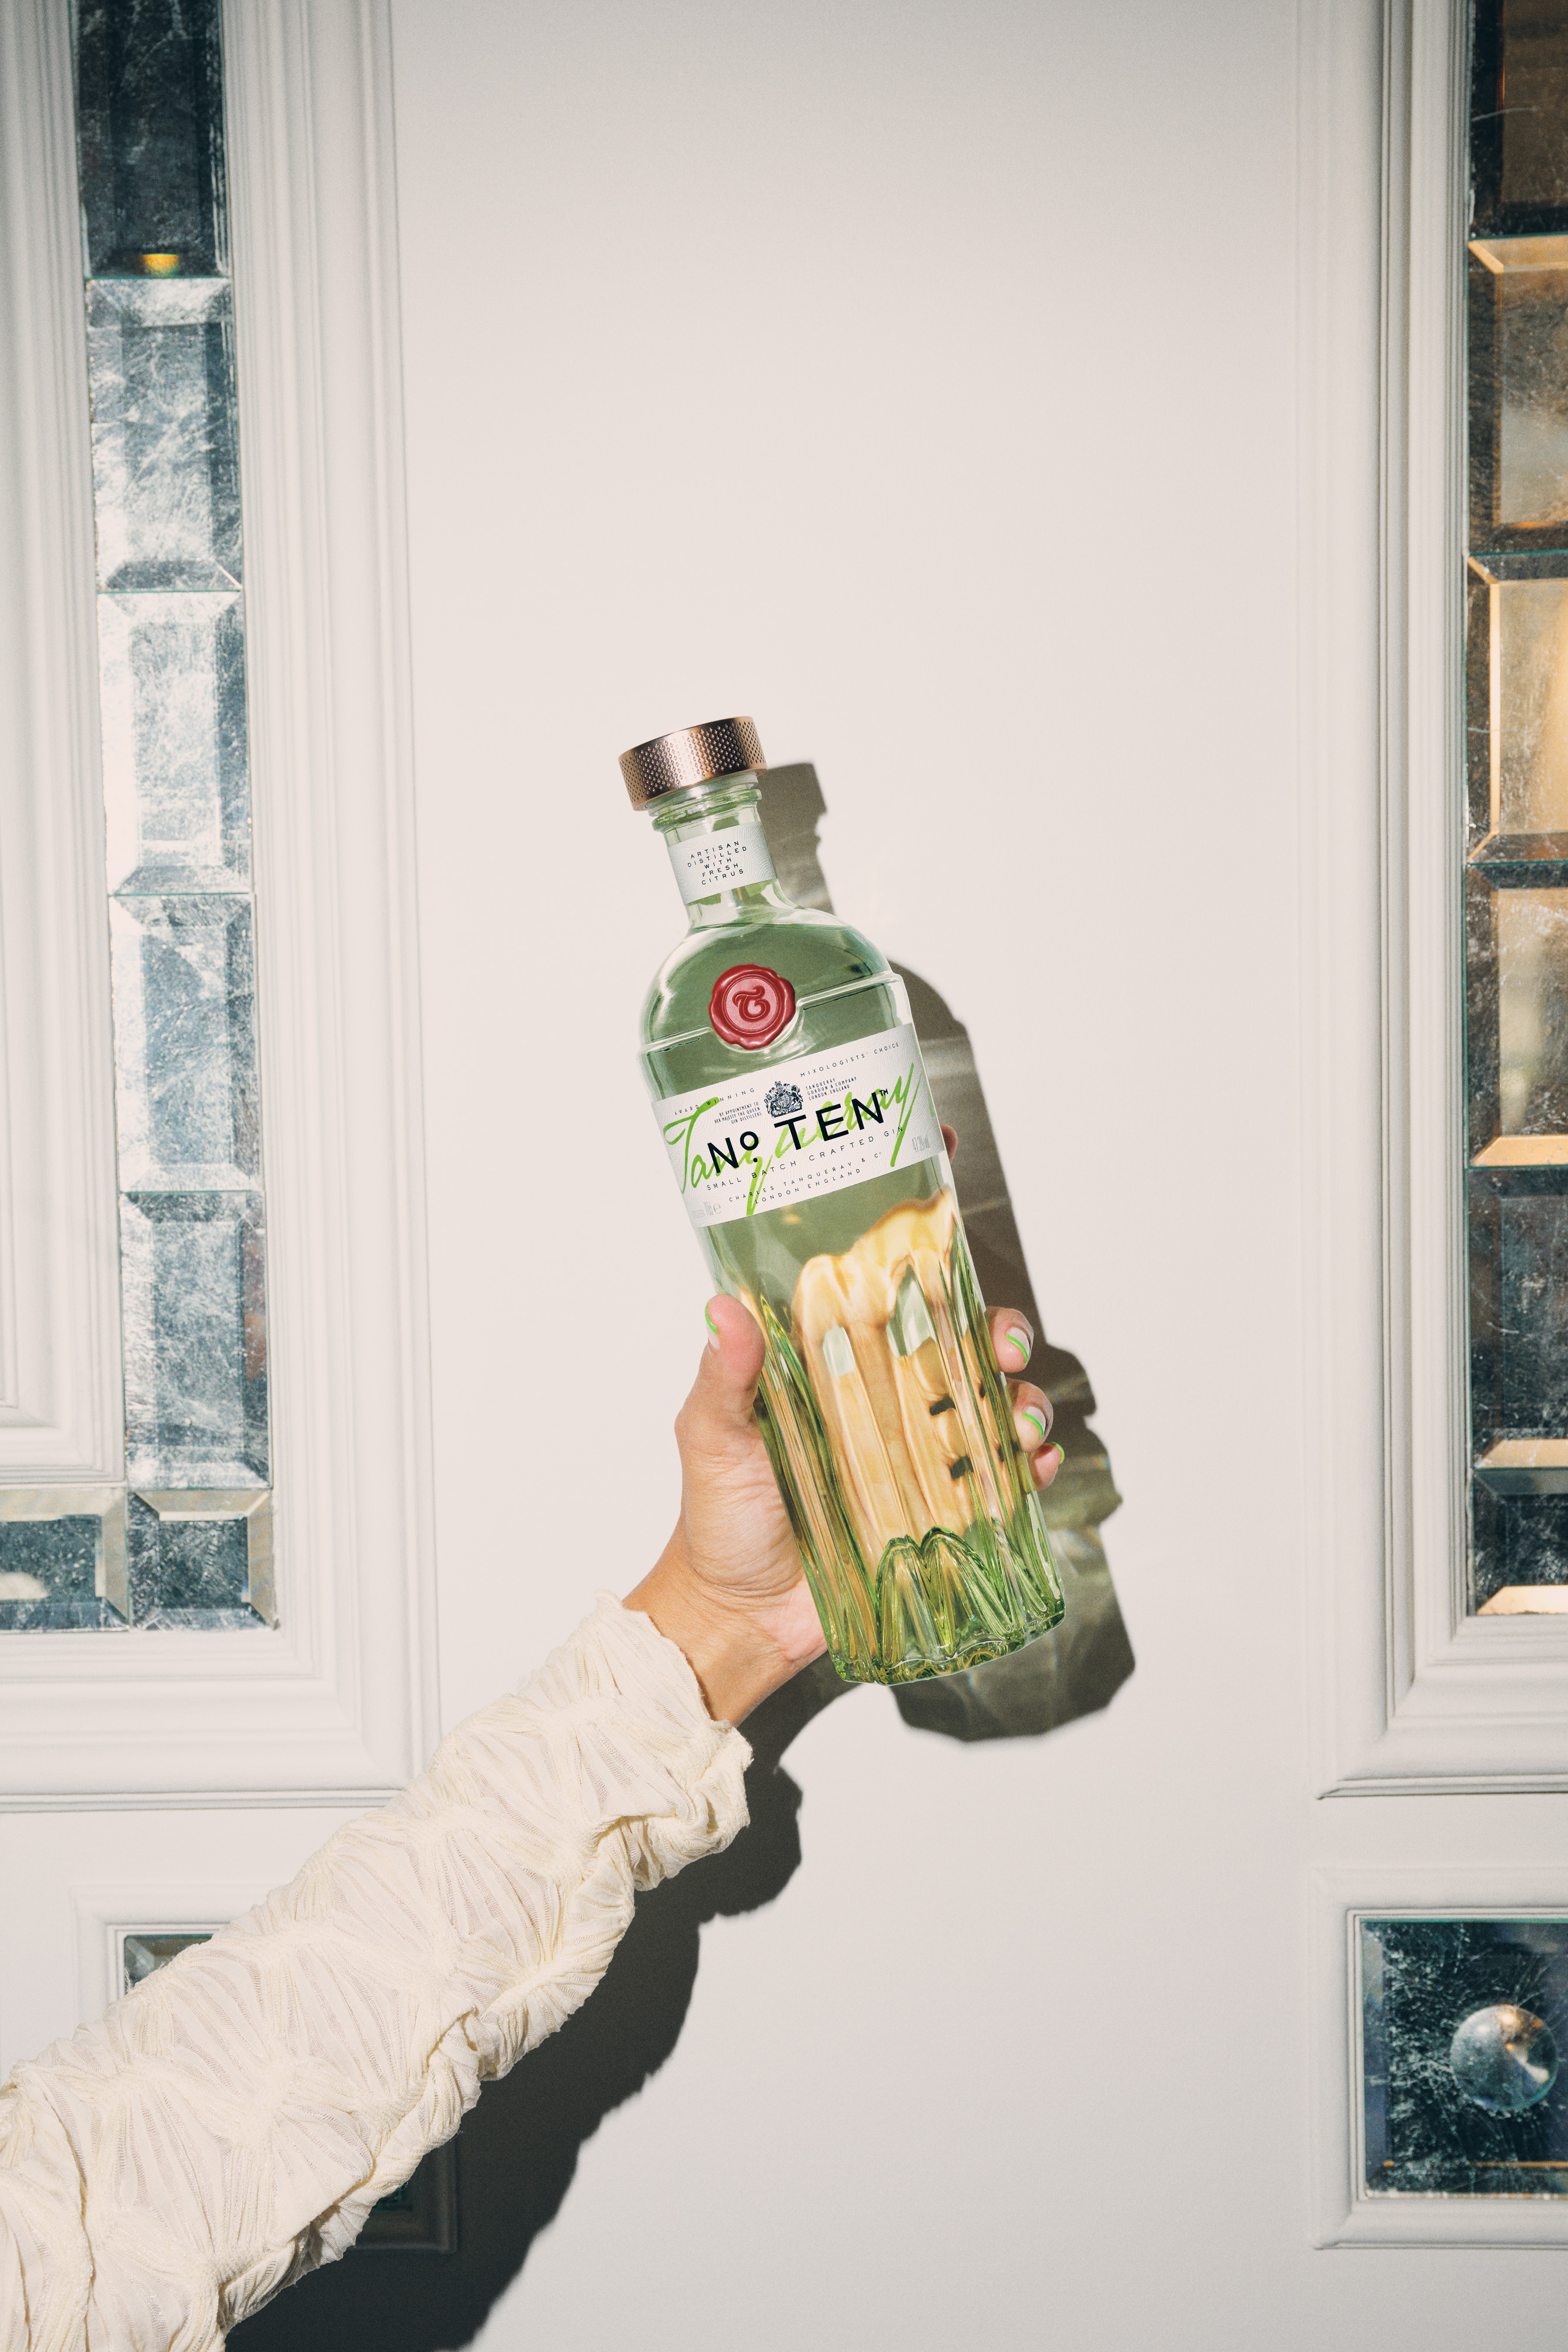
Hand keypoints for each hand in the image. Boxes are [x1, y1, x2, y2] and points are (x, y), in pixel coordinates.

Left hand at [625, 1128, 1062, 1723]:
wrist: (738, 1616)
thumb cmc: (718, 1522)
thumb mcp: (711, 1438)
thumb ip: (723, 1376)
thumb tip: (723, 1307)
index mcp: (835, 1376)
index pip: (895, 1316)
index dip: (936, 1294)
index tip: (956, 1289)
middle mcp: (884, 1411)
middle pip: (960, 1356)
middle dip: (1000, 1342)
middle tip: (1005, 1353)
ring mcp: (916, 1464)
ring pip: (991, 1413)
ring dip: (1024, 1405)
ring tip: (1021, 1423)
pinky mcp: (938, 1519)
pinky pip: (1000, 1486)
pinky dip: (1030, 1470)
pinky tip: (1035, 1466)